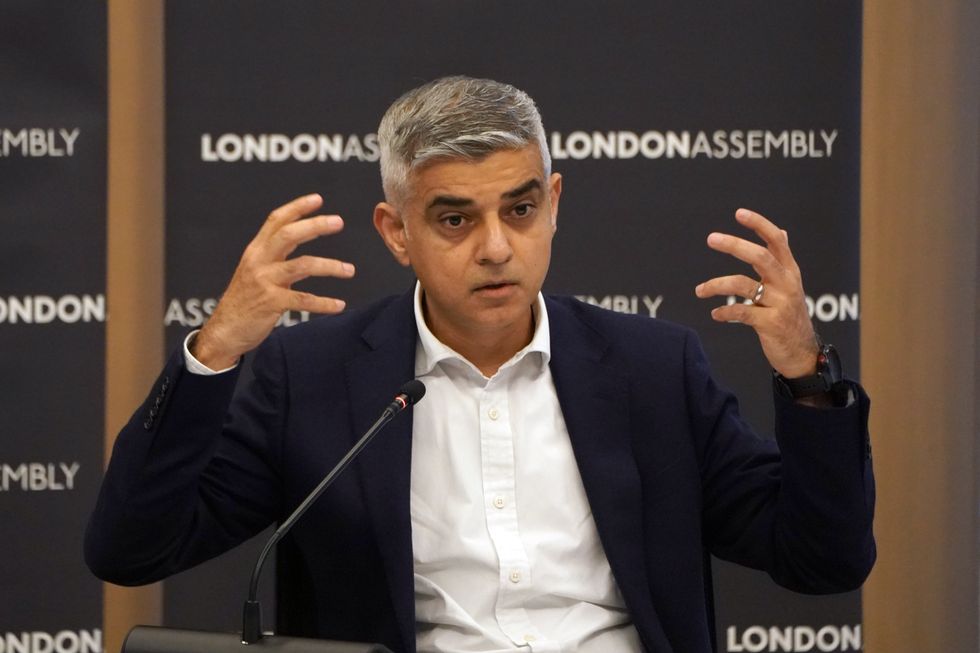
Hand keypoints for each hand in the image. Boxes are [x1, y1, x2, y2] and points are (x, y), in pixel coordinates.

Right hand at [192, 193, 354, 368]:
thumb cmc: (244, 300)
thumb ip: (277, 254)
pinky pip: (303, 299)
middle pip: (288, 235)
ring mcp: (264, 281)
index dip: (296, 208)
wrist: (225, 330)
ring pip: (302, 265)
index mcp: (256, 251)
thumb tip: (301, 234)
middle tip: (338, 221)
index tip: (317, 199)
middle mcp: (259, 261)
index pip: (276, 221)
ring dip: (330, 266)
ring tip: (350, 270)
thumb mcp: (256, 270)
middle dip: (315, 226)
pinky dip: (324, 303)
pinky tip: (339, 305)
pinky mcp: (270, 303)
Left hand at [694, 208, 817, 377]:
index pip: (776, 241)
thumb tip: (781, 231)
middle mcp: (787, 284)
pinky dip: (724, 311)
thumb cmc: (790, 316)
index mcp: (790, 271)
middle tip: (711, 238)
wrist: (802, 354)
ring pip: (744, 284)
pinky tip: (715, 314)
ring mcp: (780, 304)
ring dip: (716, 284)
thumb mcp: (791, 285)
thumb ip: (782, 260)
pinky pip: (741, 312)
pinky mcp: (771, 324)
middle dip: (734, 245)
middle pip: (760, 257)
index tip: (739, 213)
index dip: (759, 225)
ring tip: (699, 291)